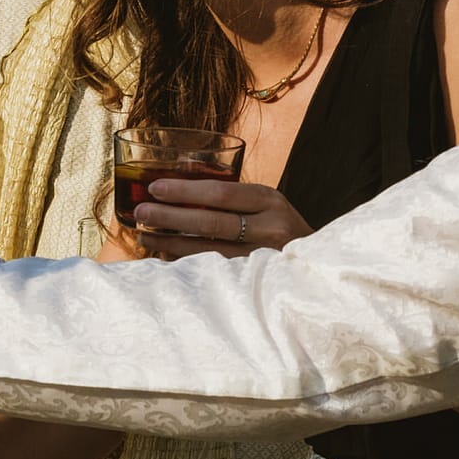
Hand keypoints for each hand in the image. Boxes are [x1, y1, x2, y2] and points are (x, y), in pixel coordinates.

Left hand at [131, 177, 312, 259]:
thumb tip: (179, 176)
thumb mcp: (266, 205)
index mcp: (270, 201)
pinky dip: (186, 263)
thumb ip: (232, 196)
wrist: (318, 269)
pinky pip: (212, 271)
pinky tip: (166, 258)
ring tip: (145, 236)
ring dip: (171, 243)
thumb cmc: (282, 231)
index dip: (184, 191)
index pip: (221, 194)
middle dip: (169, 217)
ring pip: (208, 251)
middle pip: (210, 222)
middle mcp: (270, 228)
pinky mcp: (256, 282)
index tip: (154, 189)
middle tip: (140, 214)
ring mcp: (264, 259)